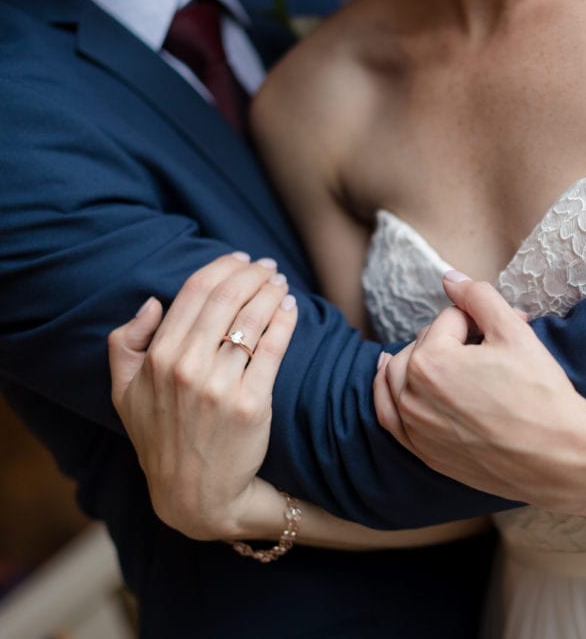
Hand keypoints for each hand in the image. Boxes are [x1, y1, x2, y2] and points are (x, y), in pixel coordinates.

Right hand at [108, 253, 296, 539]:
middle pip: (226, 299)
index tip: (242, 260)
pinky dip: (284, 321)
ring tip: (281, 283)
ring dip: (270, 292)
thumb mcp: (123, 394)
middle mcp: (185, 368)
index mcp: (156, 359)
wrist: (196, 494)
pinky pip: (272, 349)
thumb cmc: (161, 439)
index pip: (194, 293)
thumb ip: (125, 344)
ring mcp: (219, 386)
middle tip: (268, 266)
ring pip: (251, 320)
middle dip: (251, 274)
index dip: (222, 268)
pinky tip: (290, 307)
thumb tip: (152, 303)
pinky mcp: (251, 404)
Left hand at [374, 273, 585, 509]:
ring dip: (417, 360)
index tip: (506, 333)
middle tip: (490, 349)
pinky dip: (388, 393)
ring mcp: (414, 428)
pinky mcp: (423, 452)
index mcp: (430, 361)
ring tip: (441, 354)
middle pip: (423, 345)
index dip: (481, 321)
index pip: (449, 320)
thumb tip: (449, 278)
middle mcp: (412, 395)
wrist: (558, 457)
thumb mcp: (514, 332)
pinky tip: (387, 376)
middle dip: (453, 339)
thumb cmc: (540, 394)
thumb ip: (477, 297)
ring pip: (398, 377)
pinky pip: (390, 416)